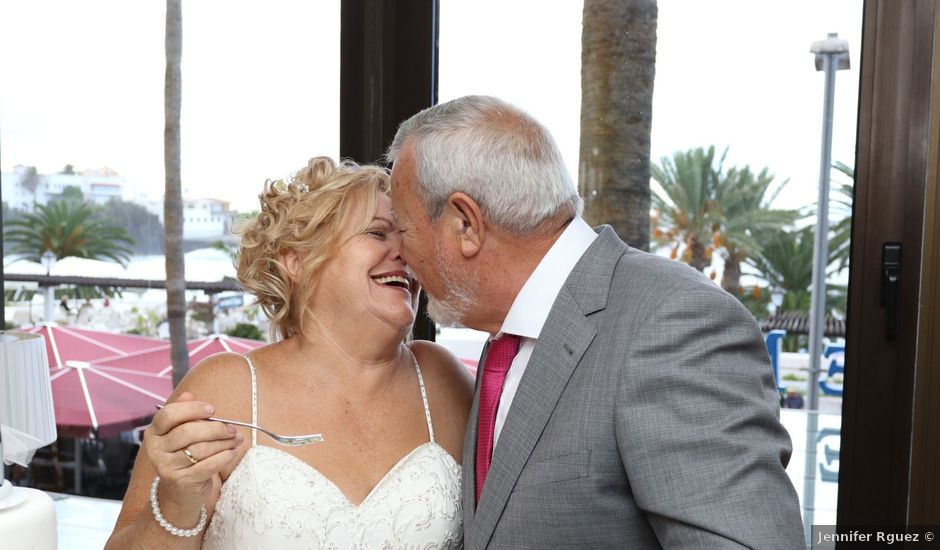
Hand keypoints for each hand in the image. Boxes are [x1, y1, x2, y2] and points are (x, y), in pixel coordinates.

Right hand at [145, 392, 242, 510]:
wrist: (181, 491)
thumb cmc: (185, 454)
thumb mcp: (183, 432)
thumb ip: (185, 413)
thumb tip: (189, 395)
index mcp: (154, 432)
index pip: (169, 415)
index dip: (192, 409)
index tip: (212, 410)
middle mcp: (155, 449)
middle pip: (187, 432)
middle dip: (215, 428)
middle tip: (232, 428)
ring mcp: (166, 467)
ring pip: (200, 449)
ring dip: (224, 442)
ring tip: (237, 439)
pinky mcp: (181, 481)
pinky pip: (207, 465)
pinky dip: (223, 457)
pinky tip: (232, 452)